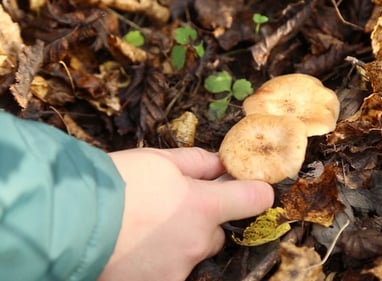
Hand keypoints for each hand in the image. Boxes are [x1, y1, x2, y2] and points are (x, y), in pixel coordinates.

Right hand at [99, 147, 273, 280]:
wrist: (70, 221)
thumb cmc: (116, 184)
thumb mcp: (159, 161)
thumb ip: (198, 162)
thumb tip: (220, 164)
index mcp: (204, 206)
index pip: (255, 199)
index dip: (256, 192)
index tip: (249, 189)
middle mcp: (196, 242)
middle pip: (216, 234)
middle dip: (202, 223)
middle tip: (170, 211)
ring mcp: (177, 269)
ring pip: (191, 254)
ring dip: (178, 244)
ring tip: (143, 231)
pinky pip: (170, 271)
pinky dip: (159, 262)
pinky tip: (135, 249)